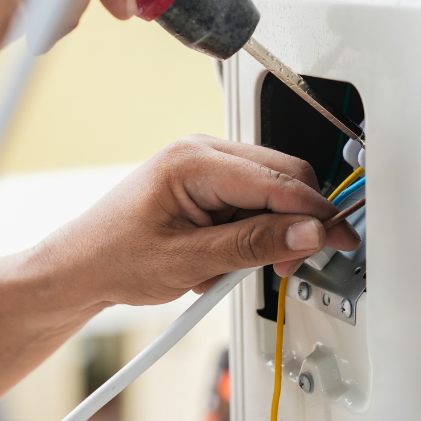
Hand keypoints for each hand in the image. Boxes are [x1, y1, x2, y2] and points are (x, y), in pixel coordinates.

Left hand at [37, 135, 360, 306]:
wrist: (80, 267)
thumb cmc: (114, 257)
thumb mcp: (188, 261)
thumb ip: (253, 246)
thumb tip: (306, 233)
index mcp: (193, 160)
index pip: (277, 180)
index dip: (315, 213)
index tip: (339, 239)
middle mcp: (202, 152)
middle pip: (284, 177)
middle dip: (297, 222)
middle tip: (290, 264)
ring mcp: (205, 165)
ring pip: (272, 191)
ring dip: (271, 231)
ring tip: (234, 268)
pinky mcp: (207, 184)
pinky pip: (253, 201)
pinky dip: (253, 232)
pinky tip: (224, 258)